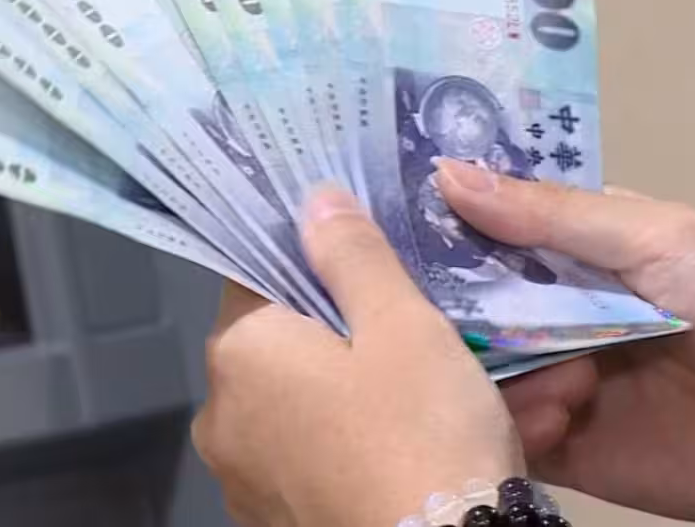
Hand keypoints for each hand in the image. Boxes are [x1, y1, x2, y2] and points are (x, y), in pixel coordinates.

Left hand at [192, 186, 522, 526]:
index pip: (260, 276)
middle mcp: (222, 412)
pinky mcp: (277, 516)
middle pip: (293, 344)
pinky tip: (444, 443)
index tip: (371, 263)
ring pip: (320, 406)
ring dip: (386, 393)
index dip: (317, 261)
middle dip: (368, 334)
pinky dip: (377, 444)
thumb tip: (313, 199)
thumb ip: (351, 254)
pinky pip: (328, 458)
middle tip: (441, 331)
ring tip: (471, 391)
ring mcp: (245, 473)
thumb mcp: (401, 324)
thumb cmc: (419, 429)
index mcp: (237, 351)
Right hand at [437, 158, 694, 521]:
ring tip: (561, 381)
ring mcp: (543, 375)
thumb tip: (446, 174)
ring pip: (469, 370)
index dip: (429, 229)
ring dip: (495, 374)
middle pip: (458, 305)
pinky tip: (560, 417)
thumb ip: (549, 212)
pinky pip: (503, 429)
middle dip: (443, 308)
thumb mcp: (652, 237)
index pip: (477, 235)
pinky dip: (517, 424)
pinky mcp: (552, 439)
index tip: (375, 223)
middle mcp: (542, 312)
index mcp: (564, 254)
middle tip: (423, 309)